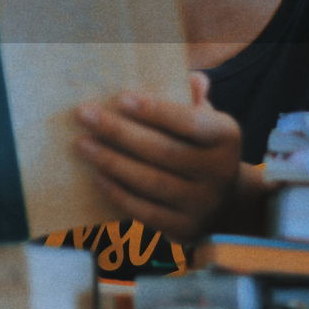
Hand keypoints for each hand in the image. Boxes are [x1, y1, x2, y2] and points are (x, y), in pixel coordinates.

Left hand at [73, 73, 242, 243]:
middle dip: (118, 132)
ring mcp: (202, 204)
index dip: (155, 110)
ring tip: (82, 144)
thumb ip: (195, 98)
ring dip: (111, 161)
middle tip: (84, 114)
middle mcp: (219, 172)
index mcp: (225, 137)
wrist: (225, 203)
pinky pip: (144, 210)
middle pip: (163, 151)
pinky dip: (117, 192)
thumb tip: (192, 79)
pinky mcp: (183, 229)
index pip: (189, 122)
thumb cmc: (202, 148)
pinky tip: (96, 174)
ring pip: (150, 182)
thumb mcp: (206, 119)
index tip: (120, 98)